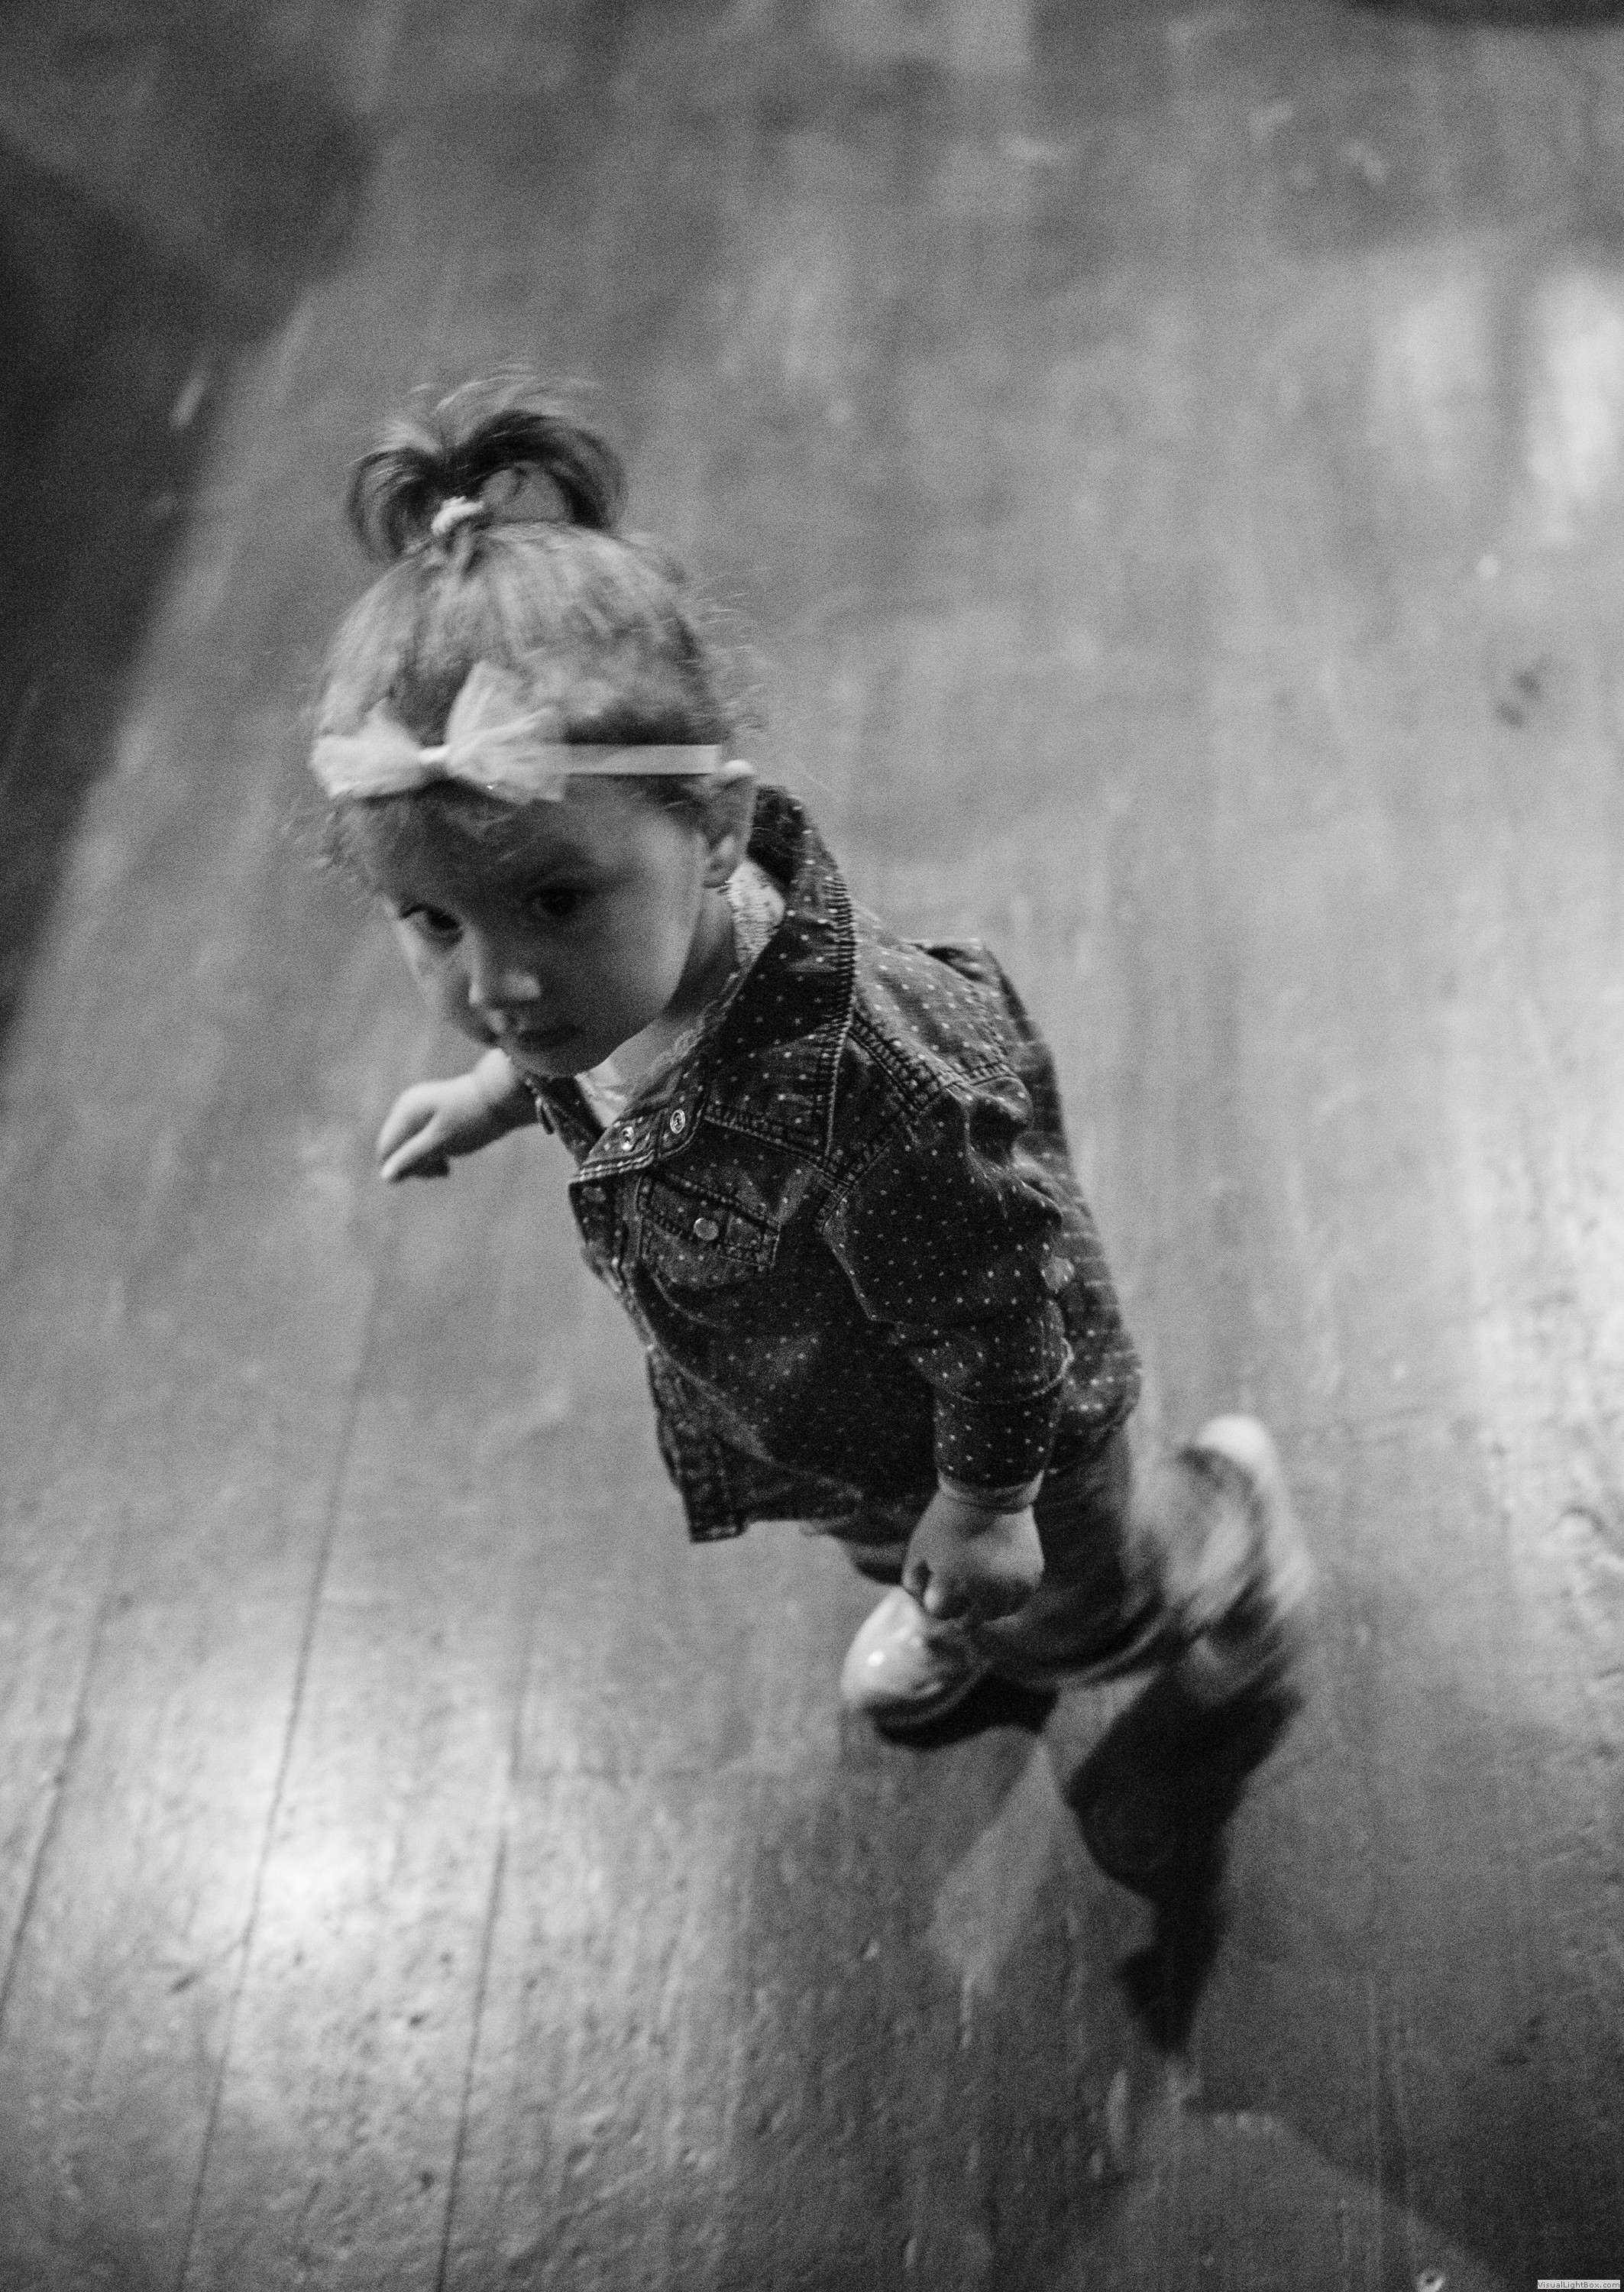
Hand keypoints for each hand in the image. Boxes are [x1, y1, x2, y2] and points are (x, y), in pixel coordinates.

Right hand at [376, 1055, 529, 1180]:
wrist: (503, 1098)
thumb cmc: (472, 1121)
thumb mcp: (440, 1143)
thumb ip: (411, 1158)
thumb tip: (385, 1177)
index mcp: (406, 1112)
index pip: (386, 1149)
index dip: (401, 1168)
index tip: (432, 1173)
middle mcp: (408, 1107)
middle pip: (396, 1147)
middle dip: (415, 1164)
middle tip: (443, 1170)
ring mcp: (420, 1108)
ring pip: (410, 1144)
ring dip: (424, 1160)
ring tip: (446, 1168)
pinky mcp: (433, 1112)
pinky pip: (421, 1138)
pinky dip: (431, 1151)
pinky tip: (447, 1160)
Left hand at [903, 1488, 1043, 1624]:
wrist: (990, 1491)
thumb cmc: (947, 1519)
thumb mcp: (919, 1548)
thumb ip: (913, 1582)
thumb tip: (923, 1605)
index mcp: (952, 1586)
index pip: (939, 1611)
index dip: (935, 1595)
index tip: (937, 1580)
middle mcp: (984, 1593)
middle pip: (968, 1623)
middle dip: (958, 1608)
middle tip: (958, 1587)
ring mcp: (1010, 1588)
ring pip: (994, 1615)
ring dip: (983, 1604)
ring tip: (978, 1579)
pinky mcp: (1030, 1579)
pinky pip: (1016, 1602)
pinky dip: (1006, 1595)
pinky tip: (998, 1577)